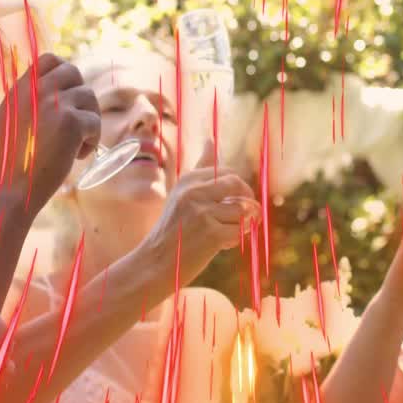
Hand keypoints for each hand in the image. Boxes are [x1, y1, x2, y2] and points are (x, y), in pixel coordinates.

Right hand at [0, 53, 100, 209]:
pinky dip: (92, 141)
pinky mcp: (71, 123)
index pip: (49, 60)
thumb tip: (50, 89)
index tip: (68, 95)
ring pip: (89, 97)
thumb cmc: (9, 164)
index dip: (64, 73)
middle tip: (77, 121)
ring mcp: (54, 105)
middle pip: (74, 73)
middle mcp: (36, 92)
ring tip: (77, 144)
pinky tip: (78, 155)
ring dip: (89, 119)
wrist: (9, 189)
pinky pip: (94, 122)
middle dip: (80, 96)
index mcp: (20, 90)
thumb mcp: (8, 122)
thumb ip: (27, 102)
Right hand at [141, 140, 259, 288]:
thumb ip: (201, 168)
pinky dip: (236, 239)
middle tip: (246, 214)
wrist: (154, 263)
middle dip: (248, 199)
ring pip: (242, 209)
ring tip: (234, 231)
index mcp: (188, 179)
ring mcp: (202, 212)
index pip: (227, 172)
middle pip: (238, 185)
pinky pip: (239, 231)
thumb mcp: (182, 193)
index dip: (238, 187)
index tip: (234, 200)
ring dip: (245, 222)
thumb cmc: (171, 229)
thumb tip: (211, 138)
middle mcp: (194, 192)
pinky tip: (223, 245)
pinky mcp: (211, 234)